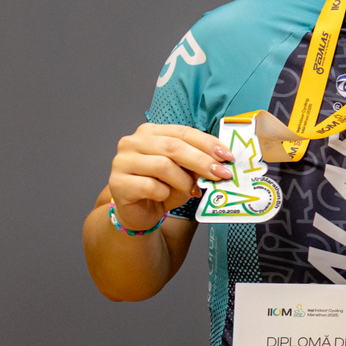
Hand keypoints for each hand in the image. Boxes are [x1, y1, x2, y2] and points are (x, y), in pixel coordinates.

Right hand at [108, 123, 231, 229]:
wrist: (139, 213)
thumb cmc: (162, 188)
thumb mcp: (184, 173)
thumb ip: (197, 163)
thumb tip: (221, 161)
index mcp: (150, 132)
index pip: (183, 132)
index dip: (207, 143)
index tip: (227, 156)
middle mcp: (133, 142)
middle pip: (174, 147)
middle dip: (202, 161)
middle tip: (221, 174)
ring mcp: (122, 161)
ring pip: (163, 166)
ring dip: (184, 181)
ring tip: (192, 191)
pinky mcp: (117, 183)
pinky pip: (150, 186)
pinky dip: (164, 194)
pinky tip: (164, 198)